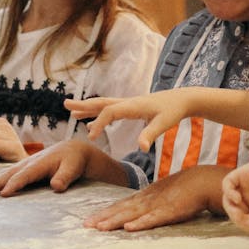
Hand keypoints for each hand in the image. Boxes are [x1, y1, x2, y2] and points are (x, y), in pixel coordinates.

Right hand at [0, 140, 125, 196]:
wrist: (72, 150)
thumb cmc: (73, 161)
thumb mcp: (73, 168)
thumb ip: (65, 177)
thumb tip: (57, 186)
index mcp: (40, 163)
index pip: (25, 175)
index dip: (14, 184)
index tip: (3, 194)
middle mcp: (29, 162)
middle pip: (9, 174)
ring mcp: (24, 164)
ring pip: (4, 173)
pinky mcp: (22, 167)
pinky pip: (5, 173)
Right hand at [66, 90, 193, 149]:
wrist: (182, 99)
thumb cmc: (173, 111)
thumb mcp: (164, 124)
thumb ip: (151, 134)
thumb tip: (141, 148)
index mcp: (133, 105)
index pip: (110, 112)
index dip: (99, 123)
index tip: (91, 137)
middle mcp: (128, 102)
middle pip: (101, 103)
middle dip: (83, 105)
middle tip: (65, 105)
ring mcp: (129, 104)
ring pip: (104, 105)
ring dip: (87, 109)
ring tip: (71, 113)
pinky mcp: (131, 107)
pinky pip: (110, 110)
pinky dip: (98, 114)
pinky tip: (91, 123)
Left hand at [84, 166, 227, 231]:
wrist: (204, 180)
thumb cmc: (185, 189)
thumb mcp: (163, 194)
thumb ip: (150, 204)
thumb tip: (136, 215)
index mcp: (145, 196)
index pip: (121, 205)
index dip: (104, 213)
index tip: (88, 220)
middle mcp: (147, 200)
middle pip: (121, 210)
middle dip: (103, 217)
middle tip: (85, 225)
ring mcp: (158, 205)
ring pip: (133, 214)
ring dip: (116, 221)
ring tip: (100, 227)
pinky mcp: (171, 211)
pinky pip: (154, 218)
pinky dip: (141, 223)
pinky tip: (129, 227)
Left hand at [221, 153, 248, 248]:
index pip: (246, 221)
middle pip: (236, 213)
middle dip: (241, 221)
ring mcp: (248, 185)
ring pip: (229, 200)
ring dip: (232, 210)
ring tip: (243, 212)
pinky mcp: (244, 173)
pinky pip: (227, 184)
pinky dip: (228, 192)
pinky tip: (238, 199)